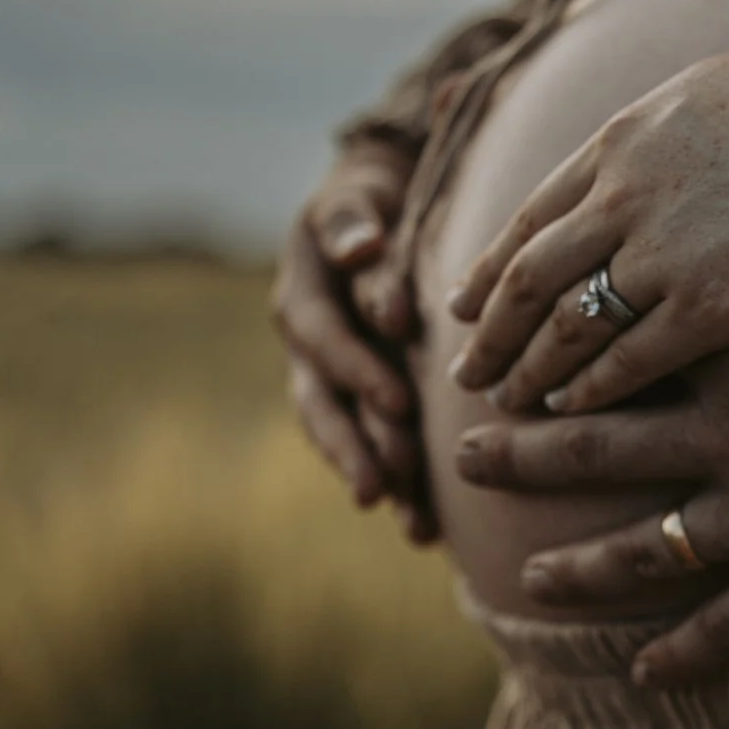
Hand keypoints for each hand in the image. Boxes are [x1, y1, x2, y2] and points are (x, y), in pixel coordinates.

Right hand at [271, 139, 437, 542]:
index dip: (357, 368)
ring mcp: (331, 380)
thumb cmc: (374, 201)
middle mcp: (309, 345)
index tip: (400, 402)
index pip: (321, 334)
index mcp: (303, 291)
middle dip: (356, 444)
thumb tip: (361, 251)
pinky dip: (399, 490)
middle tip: (389, 480)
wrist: (376, 220)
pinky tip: (426, 533)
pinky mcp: (359, 406)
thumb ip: (356, 223)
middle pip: (322, 402)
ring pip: (345, 436)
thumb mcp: (358, 196)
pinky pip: (371, 450)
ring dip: (373, 476)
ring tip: (409, 520)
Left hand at [442, 13, 728, 416]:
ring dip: (529, 370)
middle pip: (529, 277)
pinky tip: (570, 410)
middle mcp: (625, 195)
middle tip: (463, 371)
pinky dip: (590, 389)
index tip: (465, 305)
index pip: (532, 216)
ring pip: (567, 327)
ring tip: (506, 403)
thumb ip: (657, 134)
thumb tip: (634, 145)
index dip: (492, 267)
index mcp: (623, 141)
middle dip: (490, 330)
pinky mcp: (714, 305)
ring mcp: (665, 253)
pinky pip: (628, 359)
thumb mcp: (710, 92)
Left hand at [452, 243, 728, 684]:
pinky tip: (644, 673)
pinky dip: (685, 655)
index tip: (508, 360)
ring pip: (647, 548)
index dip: (557, 361)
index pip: (623, 354)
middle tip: (465, 456)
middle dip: (524, 453)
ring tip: (531, 577)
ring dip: (581, 568)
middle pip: (600, 448)